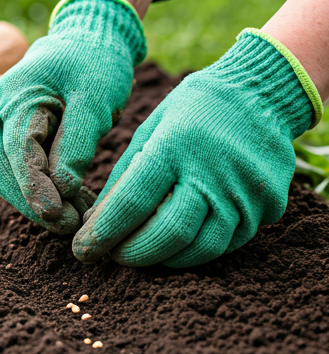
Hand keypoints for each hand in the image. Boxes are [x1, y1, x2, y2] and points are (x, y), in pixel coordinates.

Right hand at [0, 0, 146, 233]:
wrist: (90, 38)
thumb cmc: (95, 62)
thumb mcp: (93, 101)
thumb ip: (76, 145)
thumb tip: (62, 191)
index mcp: (14, 98)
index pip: (18, 153)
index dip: (35, 189)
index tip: (59, 216)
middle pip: (5, 170)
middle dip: (34, 203)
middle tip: (70, 226)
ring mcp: (4, 122)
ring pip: (9, 173)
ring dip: (37, 200)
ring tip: (74, 217)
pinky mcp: (16, 130)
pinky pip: (21, 165)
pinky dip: (41, 187)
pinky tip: (70, 199)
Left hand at [73, 29, 321, 266]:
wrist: (259, 94)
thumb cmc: (193, 109)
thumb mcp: (151, 128)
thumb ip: (125, 174)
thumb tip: (98, 219)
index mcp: (175, 145)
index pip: (132, 202)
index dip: (103, 233)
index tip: (82, 250)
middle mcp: (213, 171)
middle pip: (169, 234)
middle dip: (133, 254)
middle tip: (113, 256)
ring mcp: (247, 191)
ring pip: (202, 249)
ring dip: (166, 259)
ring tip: (144, 252)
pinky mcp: (270, 205)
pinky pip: (230, 242)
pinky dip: (198, 249)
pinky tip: (180, 242)